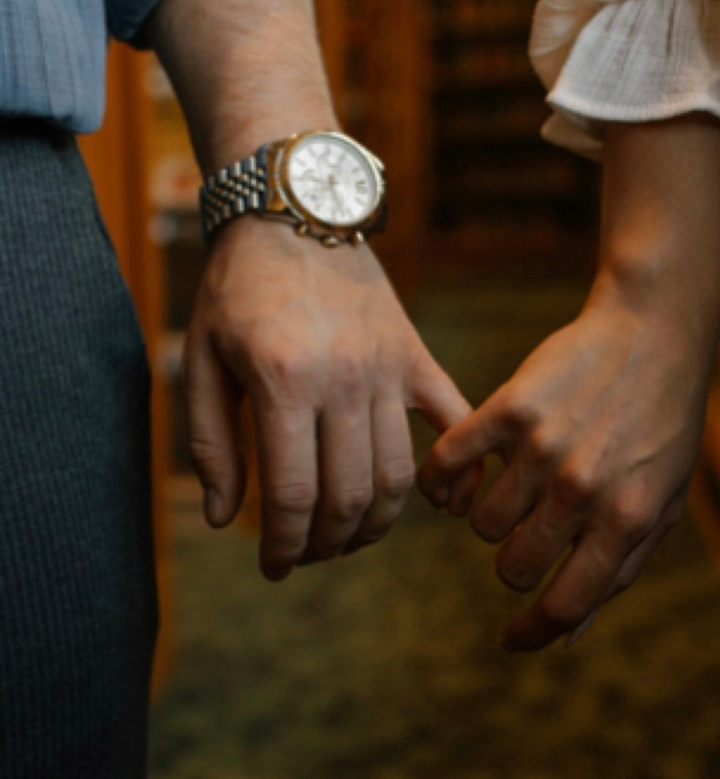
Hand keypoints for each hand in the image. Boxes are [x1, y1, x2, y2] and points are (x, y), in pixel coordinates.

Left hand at [185, 221, 472, 578]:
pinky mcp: (413, 351)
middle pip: (349, 495)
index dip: (283, 547)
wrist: (297, 211)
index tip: (272, 567)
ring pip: (396, 472)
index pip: (293, 496)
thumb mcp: (201, 362)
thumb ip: (210, 444)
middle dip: (325, 543)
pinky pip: (453, 414)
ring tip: (347, 534)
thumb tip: (224, 520)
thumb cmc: (236, 290)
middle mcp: (342, 377)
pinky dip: (459, 466)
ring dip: (375, 522)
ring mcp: (387, 364)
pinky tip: (450, 504)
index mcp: (283, 382)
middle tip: (304, 553)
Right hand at [418, 275, 719, 649]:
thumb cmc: (664, 420)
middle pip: (514, 568)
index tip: (511, 636)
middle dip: (518, 561)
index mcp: (628, 517)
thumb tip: (566, 638)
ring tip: (522, 482)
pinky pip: (448, 465)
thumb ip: (621, 570)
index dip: (531, 632)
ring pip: (483, 523)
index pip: (565, 607)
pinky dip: (444, 477)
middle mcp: (584, 487)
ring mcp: (545, 446)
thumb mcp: (665, 499)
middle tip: (532, 529)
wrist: (655, 327)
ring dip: (496, 513)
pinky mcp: (511, 406)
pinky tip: (463, 473)